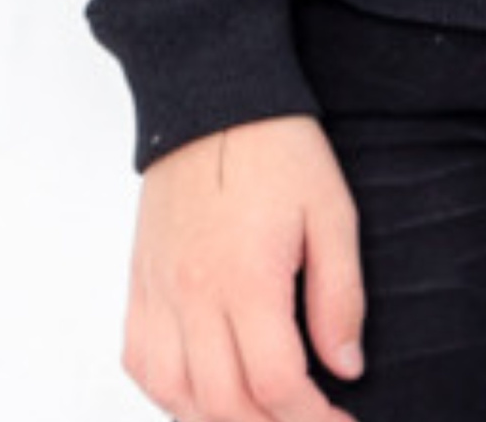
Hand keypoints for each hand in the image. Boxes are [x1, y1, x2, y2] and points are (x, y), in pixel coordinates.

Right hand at [123, 113, 364, 421]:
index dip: (313, 420)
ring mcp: (159, 292)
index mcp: (247, 278)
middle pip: (225, 405)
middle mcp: (194, 295)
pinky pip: (141, 363)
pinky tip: (201, 397)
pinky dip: (170, 396)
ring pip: (177, 396)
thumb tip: (345, 367)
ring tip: (262, 418)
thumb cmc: (277, 147)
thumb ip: (340, 295)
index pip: (276, 384)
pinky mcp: (140, 282)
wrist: (213, 97)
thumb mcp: (332, 211)